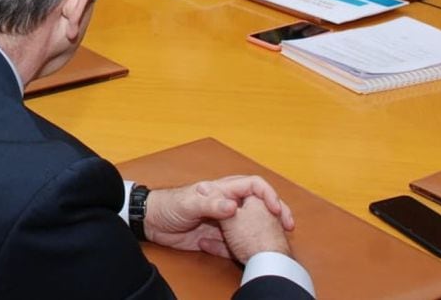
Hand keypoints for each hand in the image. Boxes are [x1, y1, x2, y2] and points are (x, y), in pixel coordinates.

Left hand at [144, 176, 292, 258]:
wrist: (152, 222)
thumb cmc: (168, 205)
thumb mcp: (189, 203)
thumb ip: (210, 204)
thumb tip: (233, 206)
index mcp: (222, 189)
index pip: (253, 185)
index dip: (268, 194)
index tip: (277, 209)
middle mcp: (227, 203)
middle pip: (258, 205)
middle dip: (275, 213)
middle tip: (288, 226)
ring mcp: (224, 220)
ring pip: (251, 225)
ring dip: (263, 232)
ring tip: (275, 243)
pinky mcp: (218, 236)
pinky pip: (236, 242)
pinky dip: (243, 248)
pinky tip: (244, 255)